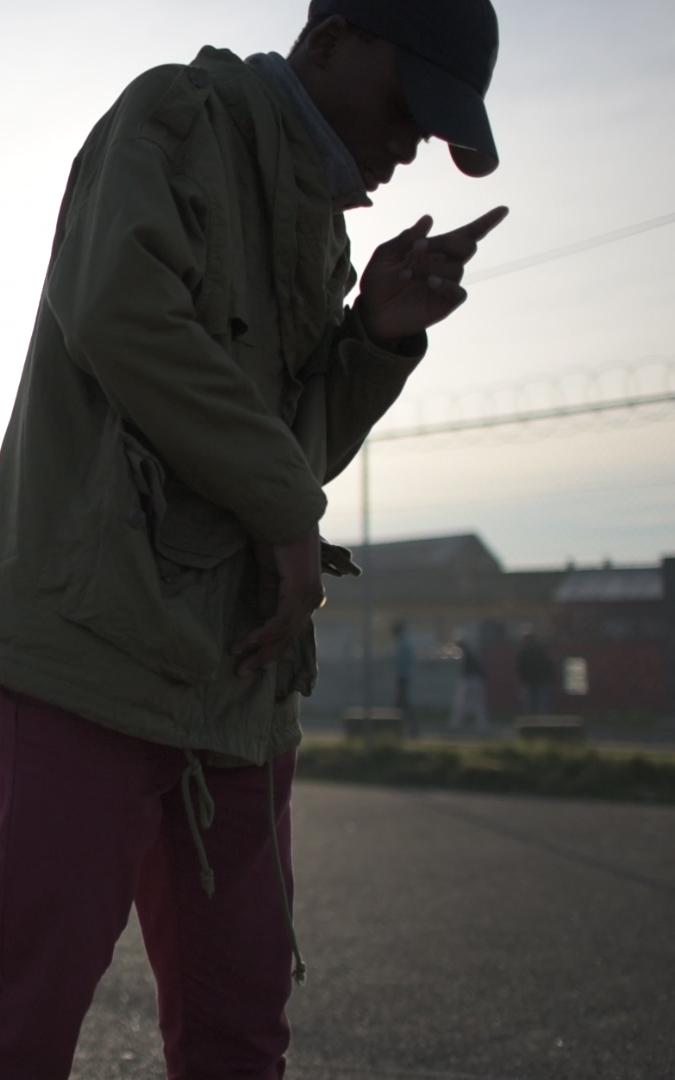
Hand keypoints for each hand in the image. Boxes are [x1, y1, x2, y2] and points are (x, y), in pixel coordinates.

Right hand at [232, 524, 324, 673]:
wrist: (282, 513)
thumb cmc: (275, 535)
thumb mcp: (270, 570)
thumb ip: (269, 592)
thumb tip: (262, 615)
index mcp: (307, 593)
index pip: (290, 628)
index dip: (271, 646)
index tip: (252, 659)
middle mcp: (311, 597)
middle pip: (288, 637)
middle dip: (264, 656)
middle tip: (243, 672)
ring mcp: (308, 596)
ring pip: (283, 634)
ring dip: (260, 649)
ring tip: (239, 663)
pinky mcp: (299, 591)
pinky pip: (279, 622)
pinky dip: (261, 635)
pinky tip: (246, 643)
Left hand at [356, 206, 508, 345]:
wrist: (372, 313)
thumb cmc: (378, 282)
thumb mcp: (385, 255)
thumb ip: (405, 239)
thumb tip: (428, 219)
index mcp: (434, 250)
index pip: (466, 234)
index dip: (486, 222)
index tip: (503, 210)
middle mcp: (445, 265)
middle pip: (466, 246)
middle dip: (445, 243)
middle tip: (416, 249)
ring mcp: (446, 285)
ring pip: (457, 268)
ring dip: (431, 266)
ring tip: (406, 274)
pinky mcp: (445, 304)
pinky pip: (459, 292)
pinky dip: (447, 284)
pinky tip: (430, 282)